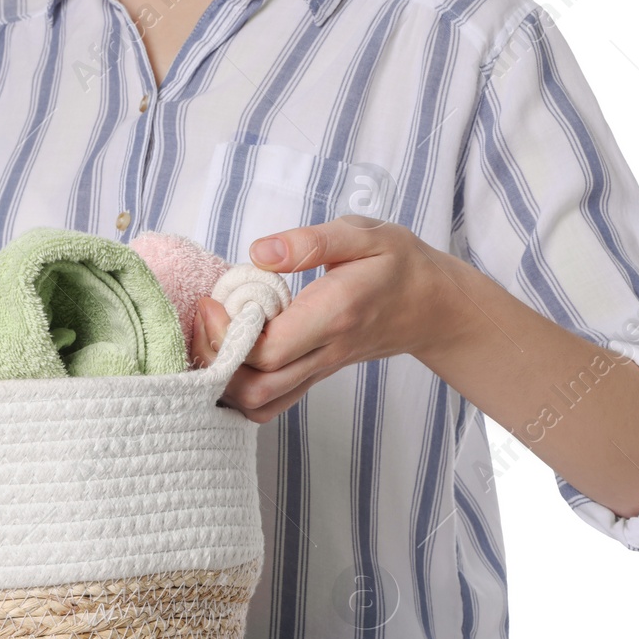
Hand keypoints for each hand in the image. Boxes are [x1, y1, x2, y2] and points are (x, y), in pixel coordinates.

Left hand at [189, 215, 445, 422]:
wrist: (432, 306)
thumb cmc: (397, 265)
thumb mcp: (363, 234)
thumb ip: (311, 242)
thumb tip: (259, 252)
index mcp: (334, 315)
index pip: (270, 349)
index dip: (228, 334)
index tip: (212, 300)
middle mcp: (325, 352)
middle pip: (257, 388)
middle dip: (216, 362)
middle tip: (206, 320)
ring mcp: (319, 370)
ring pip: (260, 404)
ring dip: (225, 381)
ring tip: (214, 338)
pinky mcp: (314, 375)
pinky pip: (271, 402)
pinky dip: (240, 391)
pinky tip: (230, 357)